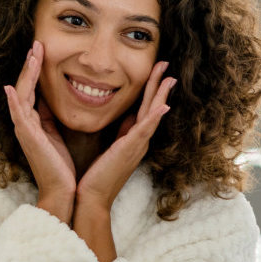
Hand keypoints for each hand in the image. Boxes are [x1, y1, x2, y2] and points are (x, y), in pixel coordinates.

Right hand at [4, 41, 75, 221]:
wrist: (63, 191)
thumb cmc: (62, 166)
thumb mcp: (58, 135)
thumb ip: (52, 117)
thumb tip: (54, 100)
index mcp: (34, 122)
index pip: (32, 89)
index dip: (35, 70)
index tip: (42, 50)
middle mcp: (26, 123)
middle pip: (24, 86)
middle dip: (30, 65)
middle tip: (37, 44)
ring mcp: (24, 130)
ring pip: (21, 94)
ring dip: (26, 74)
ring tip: (32, 54)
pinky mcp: (28, 138)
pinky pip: (19, 114)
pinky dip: (15, 100)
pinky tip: (12, 87)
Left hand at [74, 61, 174, 212]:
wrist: (91, 198)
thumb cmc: (95, 175)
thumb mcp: (108, 146)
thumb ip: (116, 131)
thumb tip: (118, 114)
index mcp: (133, 138)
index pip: (144, 108)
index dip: (150, 89)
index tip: (155, 71)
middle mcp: (139, 140)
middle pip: (152, 106)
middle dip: (159, 85)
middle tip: (165, 64)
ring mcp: (137, 145)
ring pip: (152, 114)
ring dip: (161, 95)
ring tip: (169, 77)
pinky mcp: (130, 150)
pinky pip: (145, 130)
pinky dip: (154, 117)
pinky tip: (163, 105)